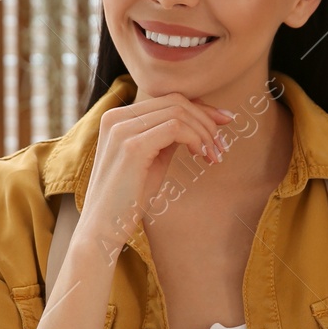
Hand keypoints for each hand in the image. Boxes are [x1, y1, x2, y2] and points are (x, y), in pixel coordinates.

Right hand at [75, 92, 235, 261]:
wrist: (103, 228)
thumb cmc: (128, 199)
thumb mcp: (151, 160)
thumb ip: (167, 137)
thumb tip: (198, 122)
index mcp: (117, 118)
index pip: (167, 100)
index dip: (200, 109)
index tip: (224, 122)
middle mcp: (116, 117)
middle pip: (176, 102)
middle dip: (207, 120)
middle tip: (222, 145)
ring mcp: (122, 129)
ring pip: (178, 112)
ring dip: (204, 132)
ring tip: (215, 155)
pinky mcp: (132, 145)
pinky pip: (175, 127)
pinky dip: (195, 138)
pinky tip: (201, 155)